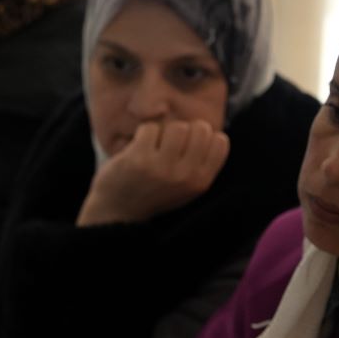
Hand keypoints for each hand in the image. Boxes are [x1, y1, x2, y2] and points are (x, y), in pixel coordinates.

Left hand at [77, 119, 230, 225]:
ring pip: (177, 126)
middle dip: (185, 130)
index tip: (188, 145)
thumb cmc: (155, 192)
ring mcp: (162, 168)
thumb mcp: (186, 186)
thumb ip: (201, 163)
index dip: (204, 136)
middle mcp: (185, 176)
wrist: (118, 211)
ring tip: (155, 147)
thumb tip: (211, 131)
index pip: (220, 141)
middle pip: (200, 128)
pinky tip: (139, 148)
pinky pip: (151, 128)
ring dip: (164, 131)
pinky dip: (144, 133)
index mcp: (201, 182)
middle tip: (169, 145)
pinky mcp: (139, 159)